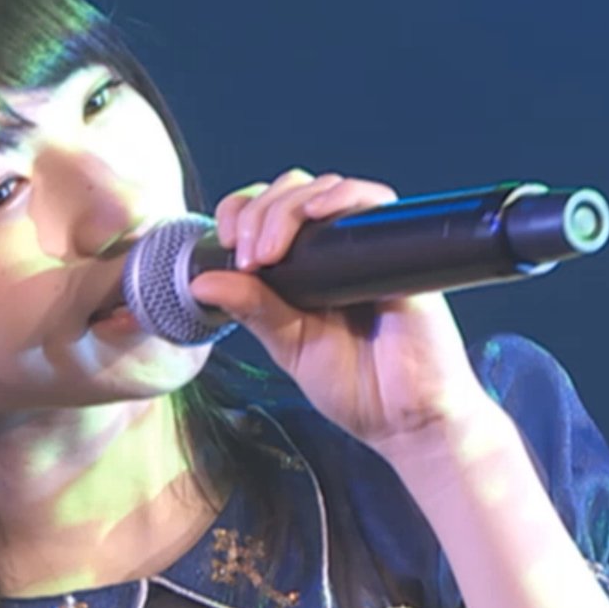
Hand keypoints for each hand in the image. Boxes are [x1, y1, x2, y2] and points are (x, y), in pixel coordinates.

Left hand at [188, 170, 494, 454]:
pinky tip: (316, 214)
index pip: (268, 211)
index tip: (227, 244)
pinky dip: (340, 197)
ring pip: (324, 188)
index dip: (242, 211)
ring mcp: (369, 247)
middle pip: (291, 191)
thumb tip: (200, 280)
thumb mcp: (289, 345)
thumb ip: (252, 309)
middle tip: (249, 257)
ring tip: (270, 252)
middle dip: (257, 212)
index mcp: (306, 268)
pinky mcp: (400, 250)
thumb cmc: (358, 386)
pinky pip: (373, 202)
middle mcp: (337, 250)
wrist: (409, 419)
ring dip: (286, 207)